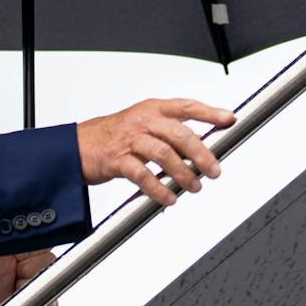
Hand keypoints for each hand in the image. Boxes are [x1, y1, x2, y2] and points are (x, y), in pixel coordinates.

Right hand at [76, 99, 236, 205]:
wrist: (76, 146)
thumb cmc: (114, 136)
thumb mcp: (142, 124)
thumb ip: (170, 131)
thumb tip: (202, 147)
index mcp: (152, 109)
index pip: (186, 107)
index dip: (209, 112)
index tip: (229, 119)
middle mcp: (142, 121)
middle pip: (179, 134)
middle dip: (201, 154)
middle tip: (214, 170)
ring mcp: (129, 140)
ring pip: (163, 154)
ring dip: (183, 173)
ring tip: (194, 187)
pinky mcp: (116, 160)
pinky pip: (142, 175)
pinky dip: (158, 189)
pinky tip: (169, 198)